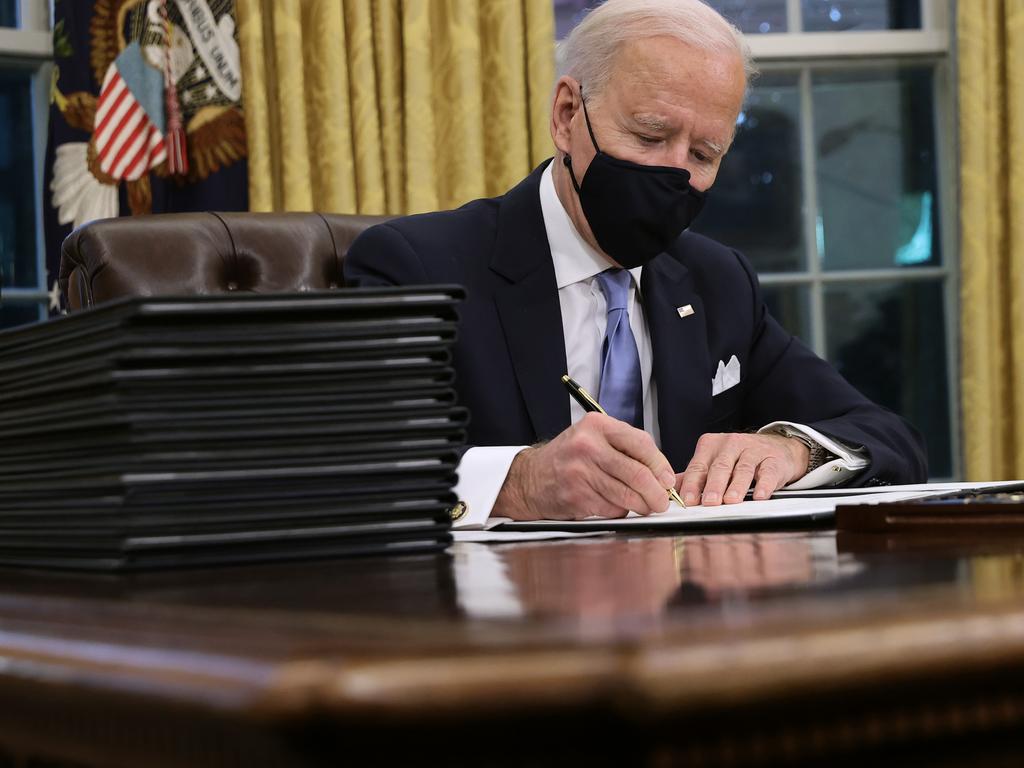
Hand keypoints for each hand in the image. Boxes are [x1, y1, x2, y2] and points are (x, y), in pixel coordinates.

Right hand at [492, 412, 676, 520]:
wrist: (530, 478)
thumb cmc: (569, 458)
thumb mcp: (594, 439)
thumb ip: (627, 449)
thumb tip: (665, 474)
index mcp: (596, 425)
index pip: (641, 443)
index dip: (660, 465)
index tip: (667, 479)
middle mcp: (587, 446)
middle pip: (637, 473)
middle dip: (657, 493)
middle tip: (662, 502)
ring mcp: (580, 472)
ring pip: (627, 495)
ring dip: (642, 506)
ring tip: (646, 507)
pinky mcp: (576, 497)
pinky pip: (612, 509)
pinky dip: (620, 511)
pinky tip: (616, 506)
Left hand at [677, 433, 809, 506]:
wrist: (776, 447)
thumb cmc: (739, 457)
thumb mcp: (713, 461)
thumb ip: (693, 475)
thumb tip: (669, 490)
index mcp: (711, 445)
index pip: (698, 466)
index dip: (692, 484)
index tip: (688, 500)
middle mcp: (731, 444)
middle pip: (719, 467)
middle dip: (713, 486)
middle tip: (709, 502)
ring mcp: (753, 450)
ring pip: (742, 469)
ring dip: (736, 486)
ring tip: (731, 500)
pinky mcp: (773, 459)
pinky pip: (768, 472)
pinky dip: (764, 485)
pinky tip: (760, 495)